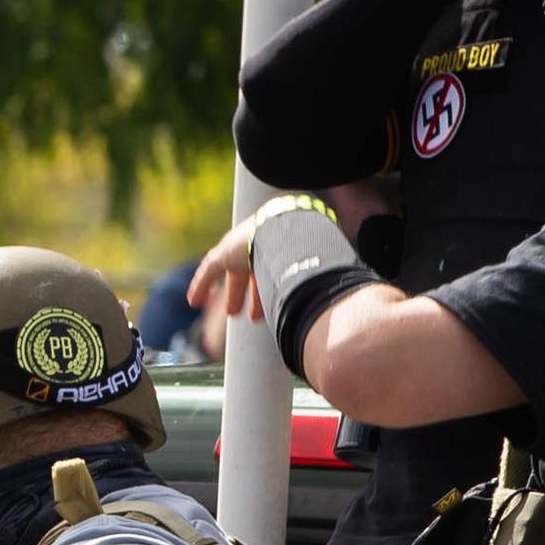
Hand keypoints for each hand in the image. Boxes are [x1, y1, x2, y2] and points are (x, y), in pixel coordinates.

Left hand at [192, 195, 355, 330]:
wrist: (288, 229)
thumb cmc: (305, 250)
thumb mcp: (315, 271)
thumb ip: (327, 287)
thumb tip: (351, 313)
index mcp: (278, 253)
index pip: (269, 275)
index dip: (267, 292)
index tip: (266, 310)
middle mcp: (259, 249)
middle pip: (250, 275)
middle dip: (248, 295)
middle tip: (247, 315)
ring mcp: (240, 250)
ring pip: (230, 275)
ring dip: (231, 295)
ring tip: (231, 314)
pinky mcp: (223, 254)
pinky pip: (208, 272)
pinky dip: (201, 286)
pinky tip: (193, 302)